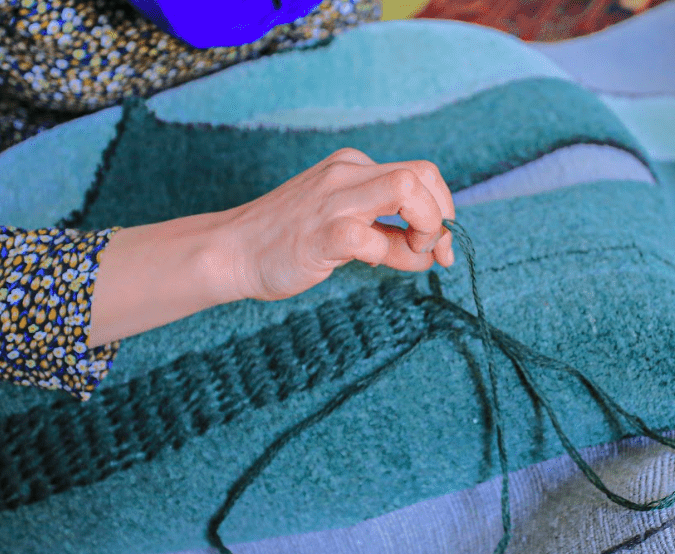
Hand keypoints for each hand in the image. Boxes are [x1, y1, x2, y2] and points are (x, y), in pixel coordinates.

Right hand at [222, 147, 455, 301]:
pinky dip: (388, 257)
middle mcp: (347, 173)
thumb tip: (430, 251)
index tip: (441, 246)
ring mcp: (334, 200)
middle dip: (443, 217)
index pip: (421, 174)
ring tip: (412, 255)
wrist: (231, 252)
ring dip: (427, 228)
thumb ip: (385, 232)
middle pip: (423, 175)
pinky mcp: (324, 232)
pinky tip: (368, 265)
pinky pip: (374, 239)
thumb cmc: (288, 243)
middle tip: (434, 251)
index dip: (444, 209)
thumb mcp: (344, 226)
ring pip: (407, 190)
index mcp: (353, 166)